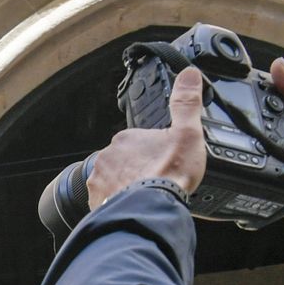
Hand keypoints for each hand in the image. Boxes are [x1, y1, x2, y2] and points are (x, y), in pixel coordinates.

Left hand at [86, 66, 207, 208]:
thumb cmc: (168, 175)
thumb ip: (186, 103)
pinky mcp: (95, 202)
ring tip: (146, 195)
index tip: (163, 161)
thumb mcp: (187, 133)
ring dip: (126, 186)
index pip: (138, 141)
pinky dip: (118, 203)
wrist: (149, 210)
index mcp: (125, 139)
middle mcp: (106, 158)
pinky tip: (133, 206)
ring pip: (114, 181)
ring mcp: (99, 181)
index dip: (153, 152)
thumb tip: (188, 75)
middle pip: (125, 161)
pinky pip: (106, 200)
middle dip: (138, 169)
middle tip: (156, 180)